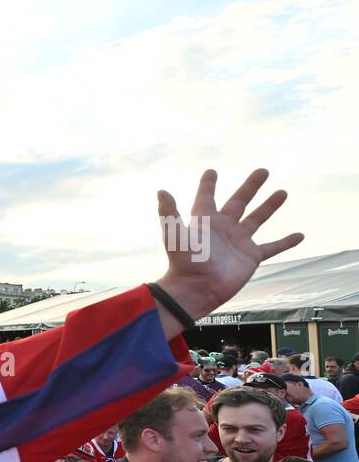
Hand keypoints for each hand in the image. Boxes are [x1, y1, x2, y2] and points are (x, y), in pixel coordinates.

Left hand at [155, 170, 303, 321]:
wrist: (197, 290)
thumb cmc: (185, 262)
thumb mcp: (175, 235)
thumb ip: (169, 213)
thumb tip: (161, 191)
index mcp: (205, 221)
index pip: (206, 198)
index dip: (208, 185)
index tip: (211, 172)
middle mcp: (223, 228)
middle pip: (239, 201)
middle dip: (250, 187)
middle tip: (263, 171)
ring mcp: (238, 242)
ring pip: (257, 219)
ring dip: (269, 206)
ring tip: (282, 192)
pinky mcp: (251, 257)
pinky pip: (272, 247)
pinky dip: (285, 242)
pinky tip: (300, 235)